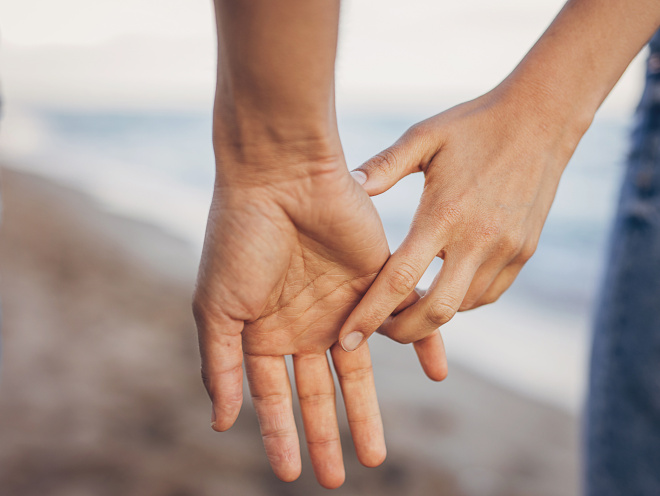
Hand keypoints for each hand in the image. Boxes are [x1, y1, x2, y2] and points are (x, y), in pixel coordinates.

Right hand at [193, 142, 446, 487]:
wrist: (280, 177)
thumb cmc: (240, 238)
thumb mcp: (218, 307)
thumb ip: (220, 365)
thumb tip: (220, 423)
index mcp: (264, 331)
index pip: (275, 395)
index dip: (280, 434)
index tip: (290, 473)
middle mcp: (303, 323)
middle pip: (318, 391)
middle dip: (326, 433)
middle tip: (339, 477)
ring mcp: (342, 304)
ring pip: (359, 369)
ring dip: (366, 410)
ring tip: (375, 455)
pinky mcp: (377, 279)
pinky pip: (405, 318)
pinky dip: (424, 342)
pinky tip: (436, 371)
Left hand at [339, 84, 585, 348]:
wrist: (542, 118)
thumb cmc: (474, 125)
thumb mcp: (424, 137)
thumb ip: (384, 165)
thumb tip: (348, 187)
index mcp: (444, 213)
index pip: (400, 280)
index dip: (370, 315)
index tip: (347, 338)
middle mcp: (478, 239)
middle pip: (436, 312)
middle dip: (402, 332)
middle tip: (379, 331)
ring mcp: (506, 249)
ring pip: (463, 307)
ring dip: (431, 316)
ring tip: (405, 309)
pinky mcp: (524, 252)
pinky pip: (488, 294)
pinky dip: (461, 301)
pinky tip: (443, 288)